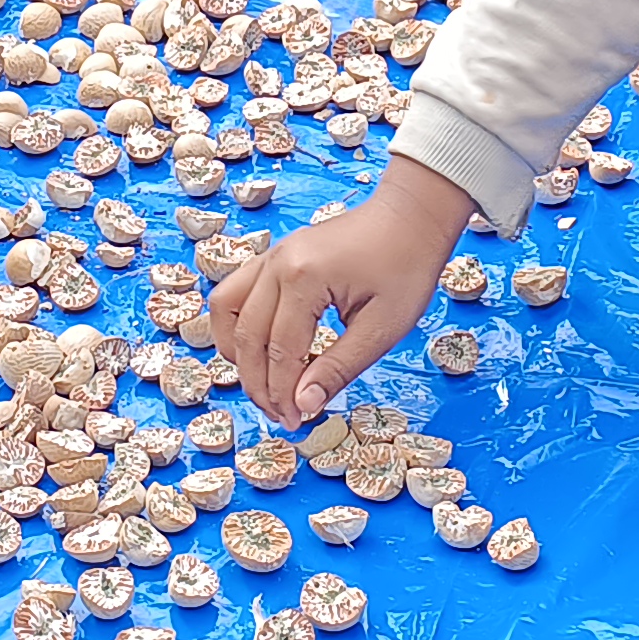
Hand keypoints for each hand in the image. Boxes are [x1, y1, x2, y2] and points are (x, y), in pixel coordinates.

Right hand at [208, 159, 475, 428]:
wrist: (412, 216)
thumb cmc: (407, 266)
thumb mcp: (382, 328)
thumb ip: (339, 368)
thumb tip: (304, 405)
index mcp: (304, 278)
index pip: (279, 352)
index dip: (284, 395)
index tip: (296, 422)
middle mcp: (277, 263)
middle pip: (246, 337)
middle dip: (259, 384)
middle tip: (283, 415)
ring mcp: (271, 255)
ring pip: (226, 311)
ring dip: (237, 353)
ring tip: (264, 384)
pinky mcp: (274, 256)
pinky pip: (236, 293)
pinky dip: (238, 325)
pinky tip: (260, 349)